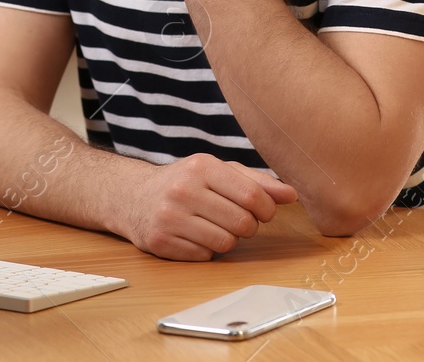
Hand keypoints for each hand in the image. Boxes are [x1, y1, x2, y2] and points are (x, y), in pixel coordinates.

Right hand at [114, 153, 297, 260]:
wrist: (132, 196)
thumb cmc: (184, 182)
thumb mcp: (217, 171)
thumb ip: (256, 181)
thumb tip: (291, 195)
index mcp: (201, 166)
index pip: (253, 196)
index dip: (266, 209)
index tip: (262, 211)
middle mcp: (183, 189)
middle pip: (243, 223)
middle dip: (247, 226)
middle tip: (235, 219)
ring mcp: (169, 217)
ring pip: (226, 243)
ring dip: (227, 239)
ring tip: (213, 226)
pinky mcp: (160, 241)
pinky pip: (204, 256)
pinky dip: (206, 250)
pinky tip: (194, 235)